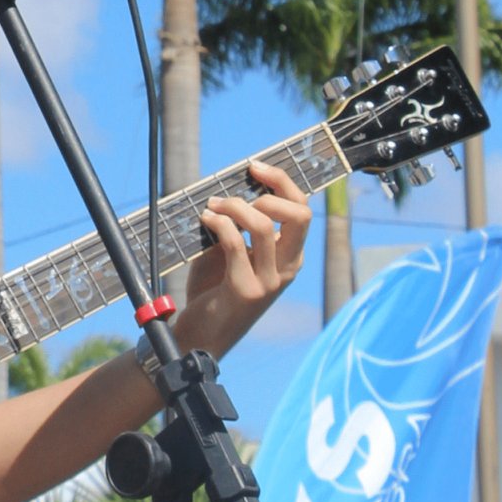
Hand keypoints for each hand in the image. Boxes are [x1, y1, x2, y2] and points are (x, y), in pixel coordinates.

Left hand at [172, 160, 311, 358]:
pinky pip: (235, 244)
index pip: (301, 209)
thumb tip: (226, 190)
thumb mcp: (226, 253)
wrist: (199, 335)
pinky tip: (205, 220)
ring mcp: (270, 280)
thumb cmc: (212, 291)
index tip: (254, 166)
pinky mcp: (245, 290)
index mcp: (290, 256)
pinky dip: (219, 224)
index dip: (281, 181)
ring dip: (234, 207)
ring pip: (264, 225)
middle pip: (300, 213)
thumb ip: (234, 227)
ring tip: (212, 208)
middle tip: (236, 194)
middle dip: (271, 190)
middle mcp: (288, 267)